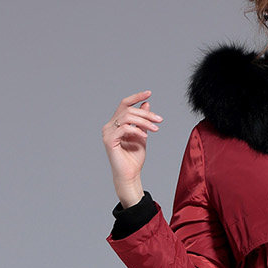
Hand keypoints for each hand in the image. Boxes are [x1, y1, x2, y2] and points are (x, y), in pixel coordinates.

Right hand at [102, 90, 163, 206]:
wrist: (130, 174)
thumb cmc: (134, 157)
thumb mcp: (142, 135)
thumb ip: (142, 121)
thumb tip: (146, 104)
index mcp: (116, 123)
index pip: (125, 104)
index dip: (136, 97)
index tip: (149, 92)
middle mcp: (109, 126)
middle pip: (128, 110)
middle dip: (146, 114)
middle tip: (159, 120)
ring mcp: (108, 132)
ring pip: (127, 117)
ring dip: (144, 121)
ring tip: (155, 129)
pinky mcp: (109, 140)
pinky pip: (124, 128)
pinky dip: (137, 130)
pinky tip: (145, 137)